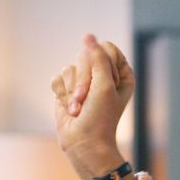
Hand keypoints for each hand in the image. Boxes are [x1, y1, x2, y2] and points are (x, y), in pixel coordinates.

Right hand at [50, 34, 134, 178]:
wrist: (83, 142)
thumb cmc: (100, 117)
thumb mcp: (104, 85)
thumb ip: (97, 58)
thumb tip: (88, 36)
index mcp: (121, 74)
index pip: (107, 49)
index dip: (101, 64)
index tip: (105, 83)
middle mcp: (103, 75)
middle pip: (86, 56)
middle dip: (83, 80)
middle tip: (86, 99)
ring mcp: (84, 82)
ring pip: (70, 68)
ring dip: (72, 91)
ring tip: (78, 108)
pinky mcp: (68, 89)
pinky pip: (58, 78)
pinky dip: (62, 94)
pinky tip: (70, 108)